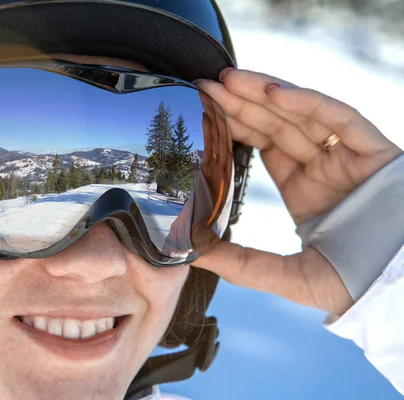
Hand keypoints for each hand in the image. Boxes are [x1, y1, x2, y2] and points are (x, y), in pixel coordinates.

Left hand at [192, 68, 402, 314]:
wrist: (402, 291)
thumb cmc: (354, 284)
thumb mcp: (288, 276)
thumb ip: (242, 265)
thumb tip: (193, 253)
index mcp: (303, 188)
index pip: (263, 144)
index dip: (233, 125)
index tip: (202, 110)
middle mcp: (323, 166)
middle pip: (276, 123)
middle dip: (240, 103)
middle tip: (204, 86)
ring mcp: (347, 156)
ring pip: (301, 113)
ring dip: (264, 93)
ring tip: (227, 80)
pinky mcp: (374, 151)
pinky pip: (338, 118)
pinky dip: (307, 103)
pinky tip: (273, 92)